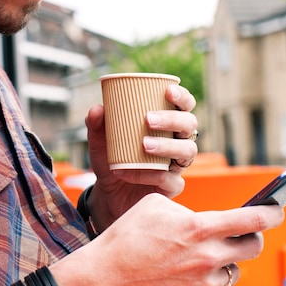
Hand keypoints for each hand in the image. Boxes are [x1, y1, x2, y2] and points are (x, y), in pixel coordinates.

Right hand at [53, 194, 284, 285]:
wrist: (104, 282)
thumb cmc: (125, 238)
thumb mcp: (154, 207)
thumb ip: (187, 211)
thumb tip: (202, 219)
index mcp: (199, 228)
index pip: (252, 219)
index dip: (272, 212)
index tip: (277, 208)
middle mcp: (208, 258)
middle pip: (252, 247)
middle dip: (250, 237)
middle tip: (239, 231)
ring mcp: (203, 285)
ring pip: (231, 269)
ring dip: (221, 260)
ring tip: (195, 255)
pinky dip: (201, 279)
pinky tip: (178, 273)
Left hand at [85, 84, 197, 227]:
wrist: (108, 193)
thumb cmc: (112, 159)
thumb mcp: (99, 141)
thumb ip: (96, 124)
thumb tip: (97, 109)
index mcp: (166, 125)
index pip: (184, 106)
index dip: (182, 97)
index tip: (168, 91)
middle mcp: (177, 142)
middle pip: (189, 125)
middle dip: (172, 119)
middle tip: (148, 119)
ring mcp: (176, 165)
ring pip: (188, 152)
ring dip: (167, 146)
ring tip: (144, 145)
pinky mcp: (171, 187)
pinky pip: (169, 180)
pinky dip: (148, 174)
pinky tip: (127, 171)